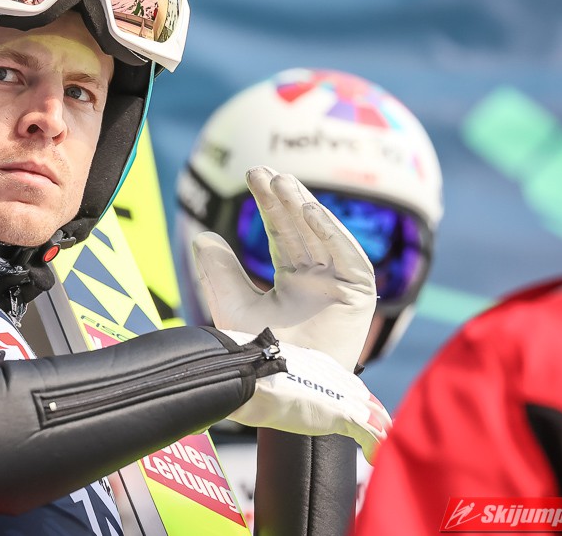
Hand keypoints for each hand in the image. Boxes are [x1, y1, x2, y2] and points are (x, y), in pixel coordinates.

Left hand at [193, 166, 375, 370]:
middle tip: (262, 171)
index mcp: (292, 283)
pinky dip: (332, 233)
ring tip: (282, 182)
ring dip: (305, 208)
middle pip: (302, 230)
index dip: (268, 204)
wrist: (277, 389)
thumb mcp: (232, 305)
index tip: (252, 175)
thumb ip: (219, 272)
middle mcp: (318, 282)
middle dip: (284, 199)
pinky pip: (350, 258)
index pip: (281, 234)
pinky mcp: (360, 299)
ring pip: (324, 237)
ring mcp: (340, 289)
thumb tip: (202, 235)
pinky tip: (310, 211)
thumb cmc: (255, 355)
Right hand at [222, 330, 390, 462]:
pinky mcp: (343, 413)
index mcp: (320, 363)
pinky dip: (377, 448)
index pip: (350, 385)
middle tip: (376, 439)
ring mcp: (342, 394)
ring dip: (380, 436)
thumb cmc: (248, 376)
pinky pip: (373, 433)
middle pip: (368, 400)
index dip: (358, 404)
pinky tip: (374, 460)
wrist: (249, 375)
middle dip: (375, 420)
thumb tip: (258, 398)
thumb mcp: (268, 378)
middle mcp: (337, 375)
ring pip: (376, 416)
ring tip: (379, 454)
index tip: (360, 418)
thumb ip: (278, 385)